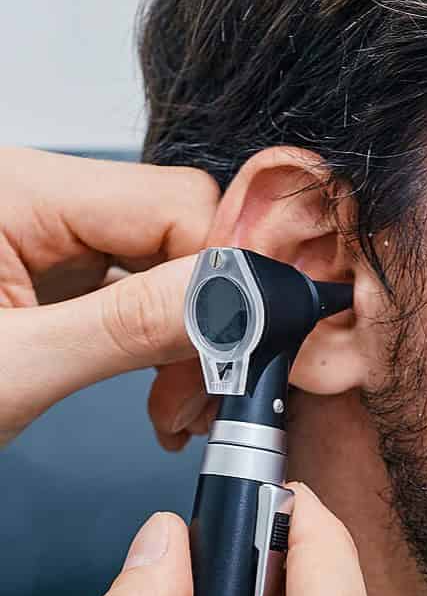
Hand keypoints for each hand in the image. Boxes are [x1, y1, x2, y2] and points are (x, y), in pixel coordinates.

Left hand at [0, 147, 219, 447]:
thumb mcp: (9, 371)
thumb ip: (128, 326)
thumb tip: (235, 300)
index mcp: (13, 189)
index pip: (174, 201)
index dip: (218, 274)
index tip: (232, 349)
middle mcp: (32, 195)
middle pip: (177, 226)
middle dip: (205, 313)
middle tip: (199, 394)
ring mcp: (41, 231)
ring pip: (166, 261)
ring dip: (185, 335)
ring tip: (174, 406)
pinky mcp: (46, 267)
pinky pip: (134, 286)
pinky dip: (156, 340)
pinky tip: (156, 387)